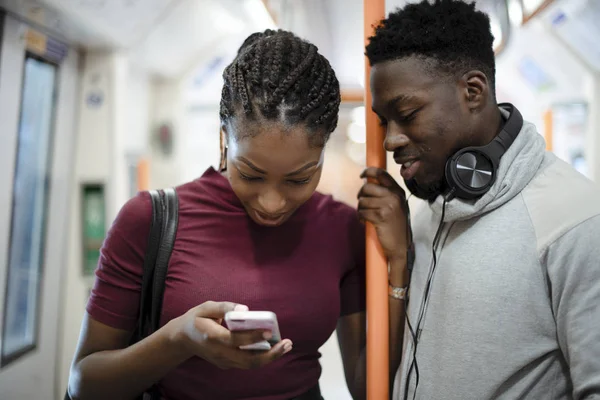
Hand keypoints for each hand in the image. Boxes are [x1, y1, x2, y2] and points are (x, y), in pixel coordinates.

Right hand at [170, 301, 291, 369]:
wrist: (183, 338)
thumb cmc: (197, 318)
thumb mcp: (207, 307)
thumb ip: (225, 307)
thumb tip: (246, 309)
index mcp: (212, 337)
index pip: (235, 340)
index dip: (253, 336)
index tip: (269, 330)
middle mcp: (218, 353)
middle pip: (247, 360)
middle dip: (270, 354)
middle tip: (287, 343)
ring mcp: (223, 361)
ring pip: (249, 365)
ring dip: (270, 357)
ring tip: (286, 346)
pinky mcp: (226, 364)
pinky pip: (246, 363)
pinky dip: (262, 357)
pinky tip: (274, 347)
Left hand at [358, 167, 408, 260]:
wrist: (401, 245)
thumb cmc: (396, 225)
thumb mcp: (396, 205)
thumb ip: (386, 193)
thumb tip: (367, 183)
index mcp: (398, 191)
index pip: (382, 174)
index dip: (369, 171)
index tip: (362, 175)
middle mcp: (394, 196)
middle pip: (368, 187)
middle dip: (361, 195)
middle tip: (361, 203)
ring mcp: (388, 206)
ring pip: (363, 201)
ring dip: (360, 209)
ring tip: (366, 215)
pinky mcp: (381, 216)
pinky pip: (362, 212)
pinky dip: (361, 217)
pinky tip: (366, 222)